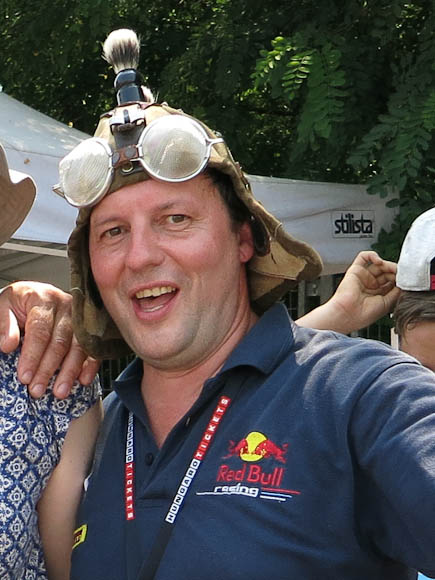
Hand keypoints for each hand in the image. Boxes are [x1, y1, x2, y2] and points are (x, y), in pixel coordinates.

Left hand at [0, 281, 99, 397]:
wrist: (38, 295)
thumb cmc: (20, 304)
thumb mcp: (4, 306)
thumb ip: (3, 324)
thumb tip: (8, 345)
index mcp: (43, 298)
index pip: (39, 330)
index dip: (32, 355)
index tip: (24, 376)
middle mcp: (66, 306)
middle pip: (59, 341)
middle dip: (48, 369)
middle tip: (37, 390)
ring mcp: (81, 317)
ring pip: (78, 347)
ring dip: (69, 372)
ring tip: (59, 392)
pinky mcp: (90, 327)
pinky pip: (93, 348)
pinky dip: (89, 366)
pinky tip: (83, 380)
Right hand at [297, 251, 399, 333]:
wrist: (347, 314)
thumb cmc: (363, 314)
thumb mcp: (388, 303)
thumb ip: (397, 291)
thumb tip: (404, 282)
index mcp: (378, 295)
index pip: (392, 282)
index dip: (399, 279)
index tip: (407, 280)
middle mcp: (370, 285)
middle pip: (386, 272)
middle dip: (395, 272)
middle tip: (402, 273)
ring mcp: (363, 277)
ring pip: (378, 265)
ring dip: (387, 264)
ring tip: (393, 268)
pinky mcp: (355, 270)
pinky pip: (363, 257)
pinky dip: (372, 255)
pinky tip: (379, 261)